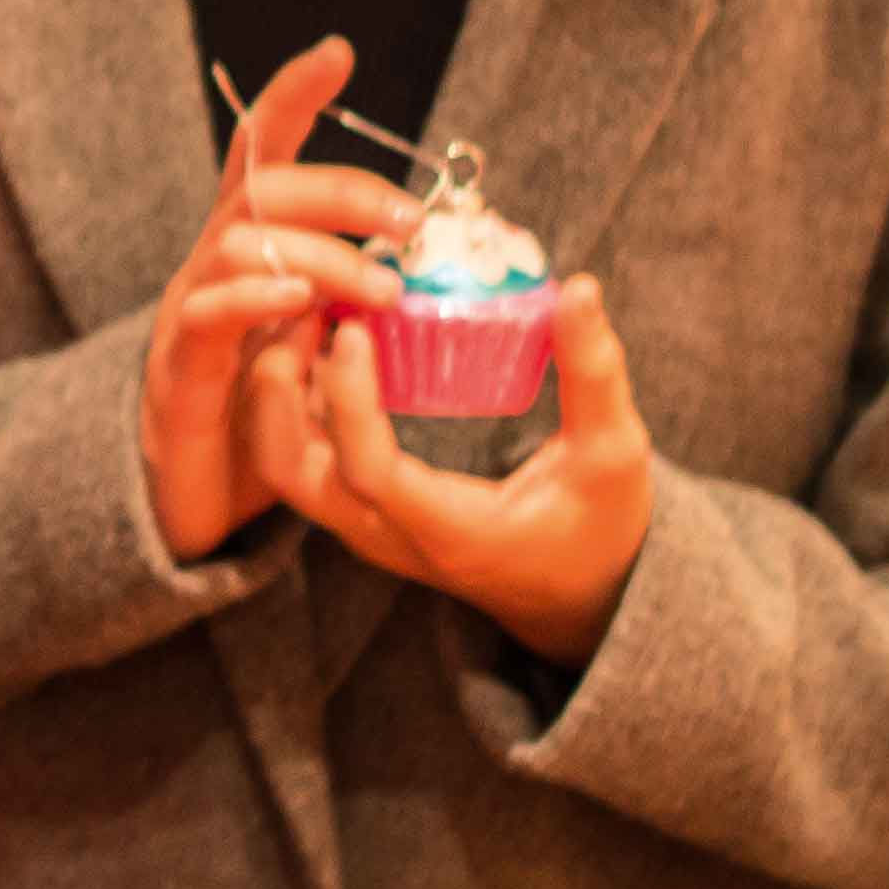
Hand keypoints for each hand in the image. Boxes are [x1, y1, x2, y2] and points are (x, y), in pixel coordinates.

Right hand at [146, 40, 413, 565]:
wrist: (195, 499)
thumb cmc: (268, 414)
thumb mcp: (328, 344)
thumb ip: (363, 301)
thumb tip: (443, 264)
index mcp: (255, 248)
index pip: (268, 151)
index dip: (295, 96)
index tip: (340, 52)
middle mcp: (214, 264)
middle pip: (262, 188)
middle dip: (341, 189)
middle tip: (413, 222)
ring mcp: (190, 311)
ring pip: (239, 242)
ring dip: (320, 254)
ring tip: (384, 289)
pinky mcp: (178, 369)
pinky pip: (208, 315)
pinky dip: (254, 297)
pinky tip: (300, 304)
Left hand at [306, 276, 661, 660]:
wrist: (577, 599)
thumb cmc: (600, 530)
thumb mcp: (614, 456)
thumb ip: (595, 376)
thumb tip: (579, 288)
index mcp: (447, 531)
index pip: (367, 471)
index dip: (348, 399)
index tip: (354, 328)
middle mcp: (386, 536)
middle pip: (289, 470)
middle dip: (277, 386)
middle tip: (306, 308)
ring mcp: (364, 527)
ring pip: (280, 463)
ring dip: (275, 389)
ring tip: (306, 314)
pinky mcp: (358, 511)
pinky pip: (298, 456)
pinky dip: (289, 401)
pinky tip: (317, 341)